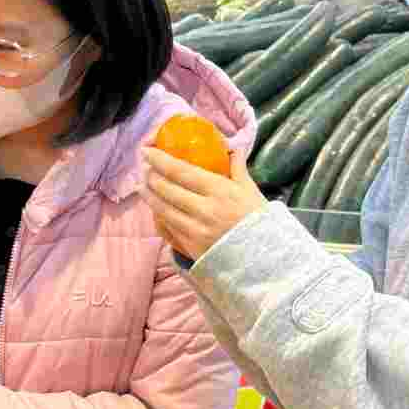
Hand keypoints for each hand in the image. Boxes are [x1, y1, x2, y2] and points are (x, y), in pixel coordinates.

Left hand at [141, 145, 270, 260]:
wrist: (265, 259)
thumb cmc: (259, 221)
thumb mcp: (251, 191)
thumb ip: (237, 169)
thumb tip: (231, 149)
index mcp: (219, 191)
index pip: (180, 171)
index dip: (159, 160)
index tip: (146, 151)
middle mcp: (203, 210)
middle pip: (166, 189)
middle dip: (151, 176)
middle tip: (144, 168)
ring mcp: (194, 230)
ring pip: (161, 209)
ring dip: (149, 196)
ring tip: (143, 186)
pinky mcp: (189, 247)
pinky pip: (166, 228)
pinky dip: (158, 216)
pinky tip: (155, 210)